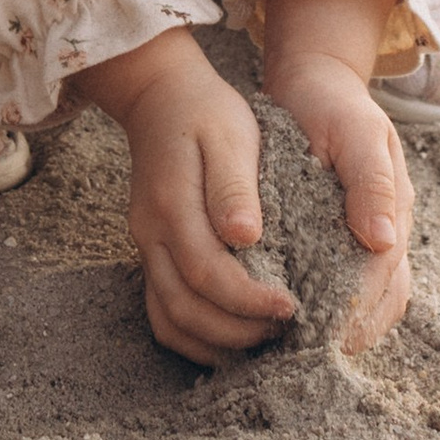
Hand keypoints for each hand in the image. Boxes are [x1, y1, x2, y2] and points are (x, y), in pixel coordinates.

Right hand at [86, 25, 294, 362]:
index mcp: (172, 205)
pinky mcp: (154, 253)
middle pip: (184, 309)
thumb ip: (235, 187)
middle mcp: (152, 234)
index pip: (207, 273)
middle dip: (236, 331)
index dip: (249, 300)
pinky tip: (233, 338)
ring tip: (264, 341)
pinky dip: (195, 335)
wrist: (160, 97)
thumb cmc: (206, 113)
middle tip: (284, 330)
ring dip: (215, 342)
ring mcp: (147, 247)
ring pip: (170, 319)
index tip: (292, 307)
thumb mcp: (231, 134)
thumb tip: (246, 237)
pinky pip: (163, 311)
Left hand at [250, 0, 415, 355]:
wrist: (313, 82)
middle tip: (306, 359)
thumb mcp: (356, 130)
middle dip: (350, 333)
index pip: (384, 278)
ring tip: (292, 353)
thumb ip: (370, 180)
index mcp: (393, 211)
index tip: (328, 337)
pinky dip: (318, 309)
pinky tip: (283, 323)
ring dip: (337, 329)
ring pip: (363, 302)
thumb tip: (382, 239)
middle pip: (380, 302)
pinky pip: (335, 285)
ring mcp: (362, 238)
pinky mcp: (333, 238)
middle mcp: (383, 232)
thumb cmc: (333, 104)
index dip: (359, 311)